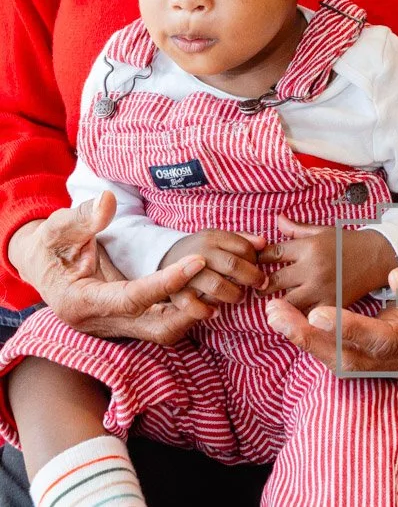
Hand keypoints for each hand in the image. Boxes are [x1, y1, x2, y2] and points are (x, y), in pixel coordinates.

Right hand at [8, 193, 213, 343]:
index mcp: (80, 302)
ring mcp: (115, 327)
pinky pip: (161, 323)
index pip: (131, 299)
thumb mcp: (57, 228)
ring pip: (161, 332)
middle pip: (154, 328)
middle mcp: (101, 322)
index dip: (166, 282)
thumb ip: (82, 217)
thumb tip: (108, 201)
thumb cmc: (50, 246)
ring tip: (219, 285)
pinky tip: (205, 289)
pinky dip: (185, 310)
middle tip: (218, 280)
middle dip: (189, 309)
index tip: (197, 261)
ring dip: (192, 312)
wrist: (41, 268)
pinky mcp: (126, 323)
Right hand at [161, 229, 266, 305]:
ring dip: (233, 294)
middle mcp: (201, 253)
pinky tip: (216, 312)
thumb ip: (243, 240)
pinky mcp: (177, 293)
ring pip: (216, 285)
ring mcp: (187, 273)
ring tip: (240, 297)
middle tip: (260, 285)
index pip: (243, 248)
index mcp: (213, 237)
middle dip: (252, 277)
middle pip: (233, 265)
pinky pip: (193, 305)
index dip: (256, 260)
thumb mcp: (220, 238)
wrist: (169, 257)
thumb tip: (264, 244)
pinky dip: (206, 311)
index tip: (261, 269)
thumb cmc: (204, 249)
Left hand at [260, 217, 394, 310]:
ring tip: (270, 302)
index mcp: (309, 247)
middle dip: (261, 284)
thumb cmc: (347, 242)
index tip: (253, 263)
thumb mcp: (323, 231)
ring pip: (287, 302)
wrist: (376, 257)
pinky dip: (297, 317)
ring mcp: (321, 289)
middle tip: (256, 286)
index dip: (259, 259)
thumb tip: (276, 220)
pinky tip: (291, 315)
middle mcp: (313, 268)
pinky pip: (307, 316)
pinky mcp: (331, 305)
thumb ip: (297, 229)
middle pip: (274, 281)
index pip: (273, 253)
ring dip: (277, 303)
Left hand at [266, 248, 397, 377]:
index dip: (352, 329)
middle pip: (356, 362)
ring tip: (275, 315)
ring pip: (345, 364)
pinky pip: (345, 356)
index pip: (385, 341)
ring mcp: (394, 365)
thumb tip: (397, 278)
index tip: (319, 312)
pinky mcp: (381, 359)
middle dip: (314, 340)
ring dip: (308, 342)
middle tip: (277, 314)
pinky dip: (318, 341)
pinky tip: (293, 321)